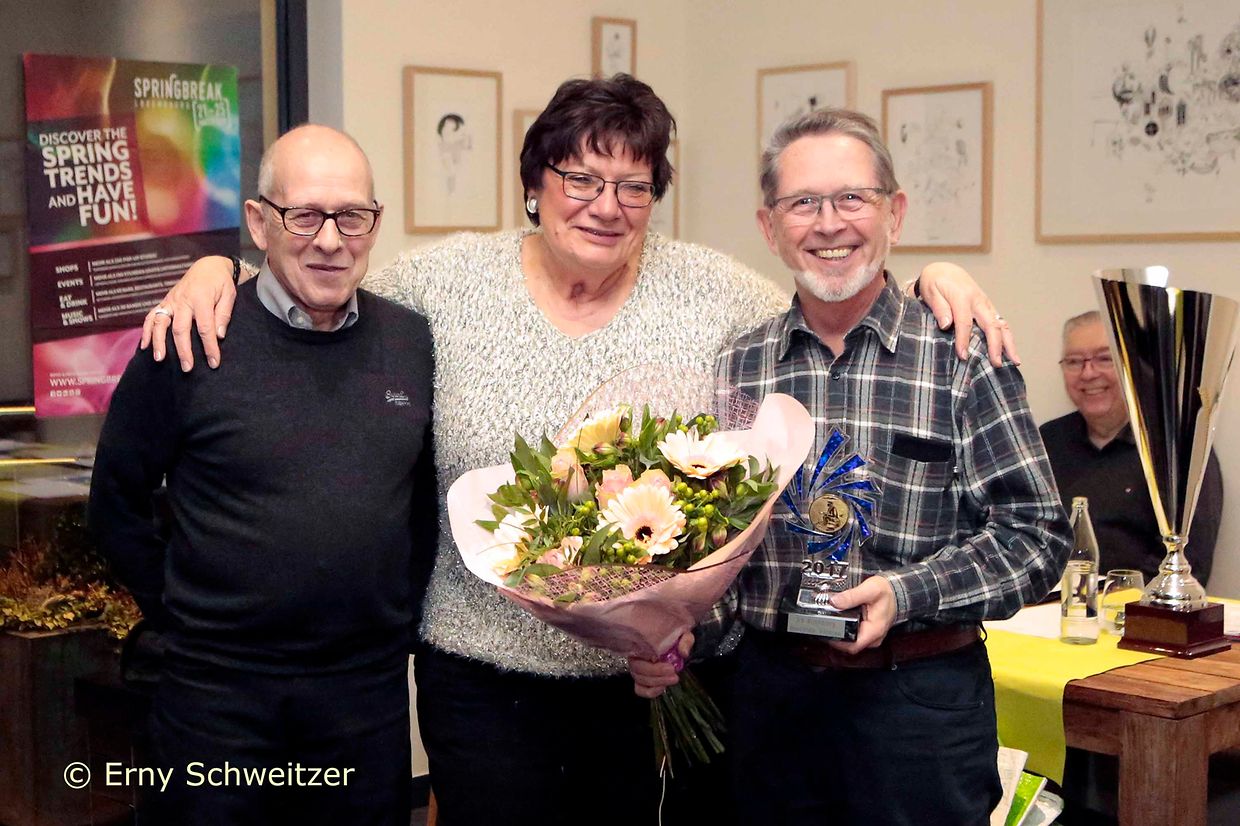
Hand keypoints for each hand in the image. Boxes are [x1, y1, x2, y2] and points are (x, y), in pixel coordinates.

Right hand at [140, 255, 237, 370]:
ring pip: (161, 323)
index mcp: (201, 298)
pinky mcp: (165, 302)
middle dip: (183, 350)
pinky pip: (152, 316)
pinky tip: (145, 345)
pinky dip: (147, 331)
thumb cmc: (220, 282)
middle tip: (187, 368)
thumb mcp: (229, 295)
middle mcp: (182, 300)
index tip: (214, 362)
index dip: (209, 347)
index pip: (205, 328)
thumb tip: (218, 335)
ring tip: (159, 359)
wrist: (207, 266)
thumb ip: (224, 315)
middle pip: (180, 328)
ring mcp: (171, 301)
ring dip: (159, 341)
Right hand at [627, 631, 692, 698]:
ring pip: (639, 680)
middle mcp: (636, 655)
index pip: (639, 654)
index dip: (654, 665)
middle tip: (673, 675)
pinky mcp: (641, 679)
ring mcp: (637, 668)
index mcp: (642, 641)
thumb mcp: (683, 633)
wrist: (674, 639)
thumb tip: (683, 652)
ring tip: (672, 679)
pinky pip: (640, 689)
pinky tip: (662, 688)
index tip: (670, 667)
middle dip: (657, 674)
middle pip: (637, 669)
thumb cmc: (674, 635)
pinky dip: (650, 691)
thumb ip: (685, 640)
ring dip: (656, 682)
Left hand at [827, 575, 896, 655]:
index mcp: (874, 630)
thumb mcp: (870, 590)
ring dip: (841, 633)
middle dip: (836, 636)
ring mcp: (871, 636)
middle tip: (826, 624)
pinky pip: (854, 636)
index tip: (827, 631)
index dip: (837, 642)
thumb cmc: (887, 592)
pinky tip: (841, 621)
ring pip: (851, 641)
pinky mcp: (868, 632)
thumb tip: (834, 602)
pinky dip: (846, 630)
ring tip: (832, 621)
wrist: (896, 592)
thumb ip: (851, 596)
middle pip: (850, 645)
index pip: (853, 646)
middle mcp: (873, 637)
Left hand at [916, 262, 1019, 367]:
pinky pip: (1001, 323)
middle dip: (996, 345)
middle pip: (991, 324)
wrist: (945, 271)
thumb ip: (939, 308)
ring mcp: (986, 304)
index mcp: (962, 297)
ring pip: (1002, 324)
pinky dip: (1007, 338)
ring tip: (1015, 361)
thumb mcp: (931, 292)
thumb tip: (946, 325)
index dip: (964, 340)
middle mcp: (978, 301)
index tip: (963, 356)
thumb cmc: (935, 283)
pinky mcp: (989, 308)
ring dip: (1009, 343)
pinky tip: (1011, 352)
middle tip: (996, 364)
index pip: (965, 322)